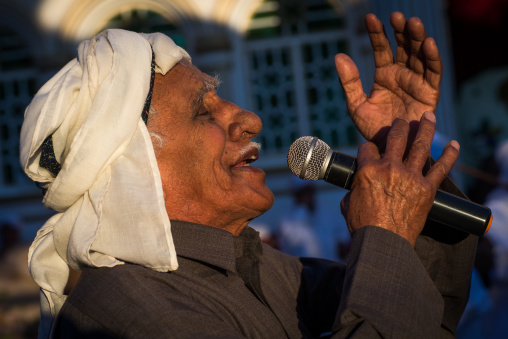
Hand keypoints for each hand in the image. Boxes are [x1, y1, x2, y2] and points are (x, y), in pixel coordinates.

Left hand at [335, 12, 441, 145]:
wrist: (389, 149)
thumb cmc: (373, 128)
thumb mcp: (356, 105)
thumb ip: (349, 81)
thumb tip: (338, 56)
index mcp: (384, 75)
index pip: (381, 48)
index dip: (377, 33)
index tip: (369, 18)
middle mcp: (402, 74)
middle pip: (403, 47)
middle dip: (400, 30)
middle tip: (396, 16)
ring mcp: (416, 82)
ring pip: (419, 55)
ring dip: (416, 38)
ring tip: (412, 22)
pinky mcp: (430, 92)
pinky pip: (433, 72)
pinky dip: (432, 57)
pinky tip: (427, 43)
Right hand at [340, 112, 458, 246]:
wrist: (383, 242)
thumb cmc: (362, 225)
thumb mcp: (348, 204)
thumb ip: (352, 191)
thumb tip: (354, 192)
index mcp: (368, 170)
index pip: (367, 148)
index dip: (368, 148)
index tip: (371, 150)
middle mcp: (390, 168)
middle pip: (396, 138)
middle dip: (398, 126)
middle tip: (401, 121)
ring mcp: (410, 177)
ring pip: (420, 146)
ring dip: (425, 128)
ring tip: (428, 116)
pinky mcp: (426, 189)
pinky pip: (441, 168)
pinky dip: (450, 155)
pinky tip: (454, 144)